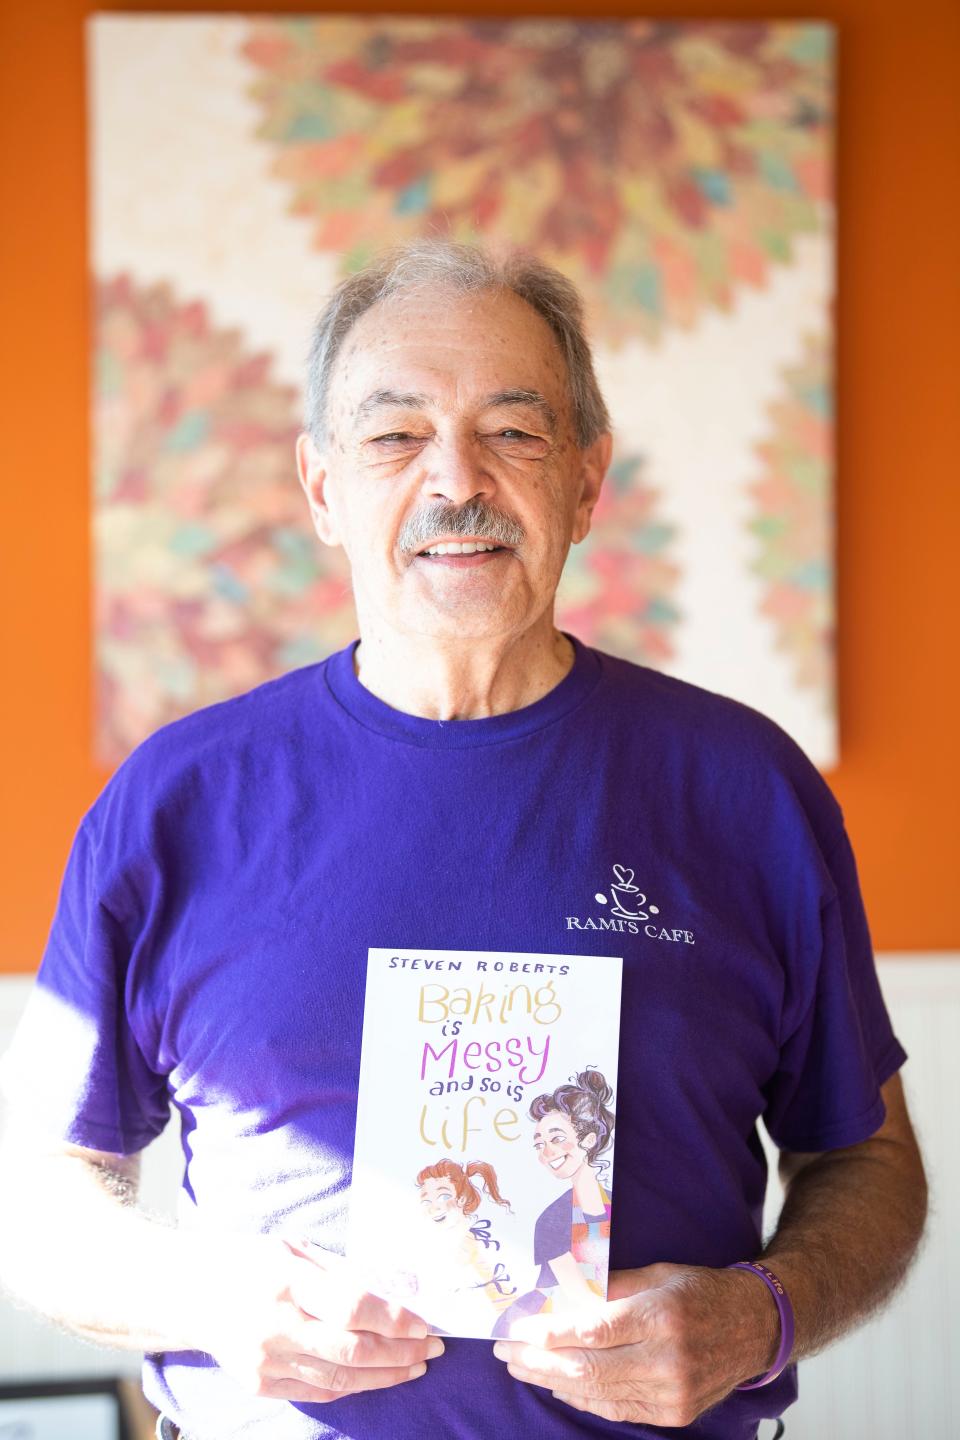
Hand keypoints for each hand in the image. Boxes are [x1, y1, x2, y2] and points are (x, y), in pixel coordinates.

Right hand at [186, 1233, 442, 1403]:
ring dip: (385, 1375)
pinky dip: (353, 1387)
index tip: (424, 1321)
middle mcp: (275, 1324)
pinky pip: (317, 1391)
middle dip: (401, 1351)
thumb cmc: (245, 1258)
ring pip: (339, 1379)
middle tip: (434, 1348)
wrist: (185, 1291)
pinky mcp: (260, 1383)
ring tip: (415, 1365)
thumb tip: (391, 1290)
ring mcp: (265, 1360)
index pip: (352, 1306)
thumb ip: (338, 1270)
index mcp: (285, 1280)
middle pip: (352, 1350)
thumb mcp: (291, 1246)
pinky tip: (378, 1377)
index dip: (394, 1319)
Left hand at [493, 1263, 778, 1426]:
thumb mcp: (658, 1274)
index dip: (550, 1331)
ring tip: (520, 1366)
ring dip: (551, 1380)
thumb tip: (560, 1290)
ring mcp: (672, 1393)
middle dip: (539, 1359)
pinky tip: (556, 1384)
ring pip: (597, 1392)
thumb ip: (610, 1285)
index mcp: (663, 1315)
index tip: (518, 1326)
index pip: (595, 1329)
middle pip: (588, 1367)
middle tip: (505, 1349)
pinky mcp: (673, 1413)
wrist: (754, 1327)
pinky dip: (582, 1396)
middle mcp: (668, 1359)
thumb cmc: (701, 1292)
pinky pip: (616, 1408)